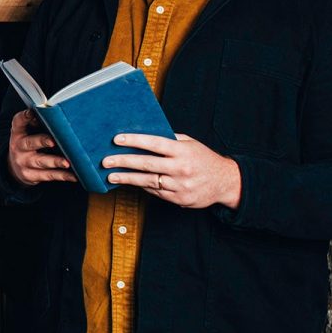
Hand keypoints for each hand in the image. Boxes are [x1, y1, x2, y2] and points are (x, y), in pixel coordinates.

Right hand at [7, 109, 76, 185]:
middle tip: (53, 141)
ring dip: (55, 162)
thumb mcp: (28, 132)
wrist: (15, 166)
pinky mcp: (30, 175)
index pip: (18, 122)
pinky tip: (73, 176)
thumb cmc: (29, 144)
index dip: (24, 116)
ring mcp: (24, 162)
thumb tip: (62, 118)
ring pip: (41, 161)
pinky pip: (48, 175)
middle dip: (42, 141)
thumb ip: (39, 124)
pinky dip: (62, 175)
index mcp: (18, 133)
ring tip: (66, 162)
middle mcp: (19, 147)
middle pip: (30, 143)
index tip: (32, 112)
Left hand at [102, 133, 241, 208]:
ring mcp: (180, 185)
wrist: (226, 182)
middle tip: (105, 161)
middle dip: (124, 162)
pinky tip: (129, 182)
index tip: (117, 139)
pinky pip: (155, 192)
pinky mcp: (179, 199)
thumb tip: (144, 133)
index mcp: (183, 151)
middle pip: (147, 164)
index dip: (135, 140)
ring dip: (127, 178)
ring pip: (148, 181)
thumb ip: (170, 139)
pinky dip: (141, 186)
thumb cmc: (204, 159)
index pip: (155, 143)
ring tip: (111, 176)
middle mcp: (181, 168)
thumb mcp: (191, 144)